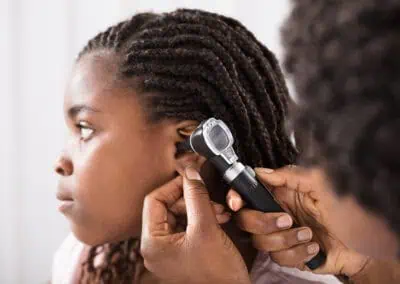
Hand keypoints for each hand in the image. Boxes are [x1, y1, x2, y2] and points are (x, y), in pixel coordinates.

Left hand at [140, 167, 250, 283]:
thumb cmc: (217, 274)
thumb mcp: (206, 228)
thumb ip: (196, 196)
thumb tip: (190, 173)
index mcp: (152, 243)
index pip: (154, 201)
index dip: (174, 186)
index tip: (193, 178)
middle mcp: (156, 247)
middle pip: (168, 207)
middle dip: (192, 200)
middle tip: (212, 200)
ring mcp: (169, 251)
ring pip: (180, 215)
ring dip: (201, 208)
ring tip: (220, 212)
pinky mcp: (182, 252)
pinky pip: (188, 226)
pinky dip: (203, 219)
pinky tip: (219, 218)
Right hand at [226, 166, 369, 276]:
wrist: (362, 241)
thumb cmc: (344, 208)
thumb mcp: (320, 183)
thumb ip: (289, 175)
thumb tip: (261, 172)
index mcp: (279, 195)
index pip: (247, 193)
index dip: (236, 197)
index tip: (236, 202)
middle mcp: (275, 214)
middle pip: (246, 220)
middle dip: (263, 222)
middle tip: (287, 219)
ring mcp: (281, 236)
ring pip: (260, 242)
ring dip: (286, 240)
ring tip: (308, 233)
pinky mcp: (289, 255)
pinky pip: (279, 258)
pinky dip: (298, 253)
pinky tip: (313, 246)